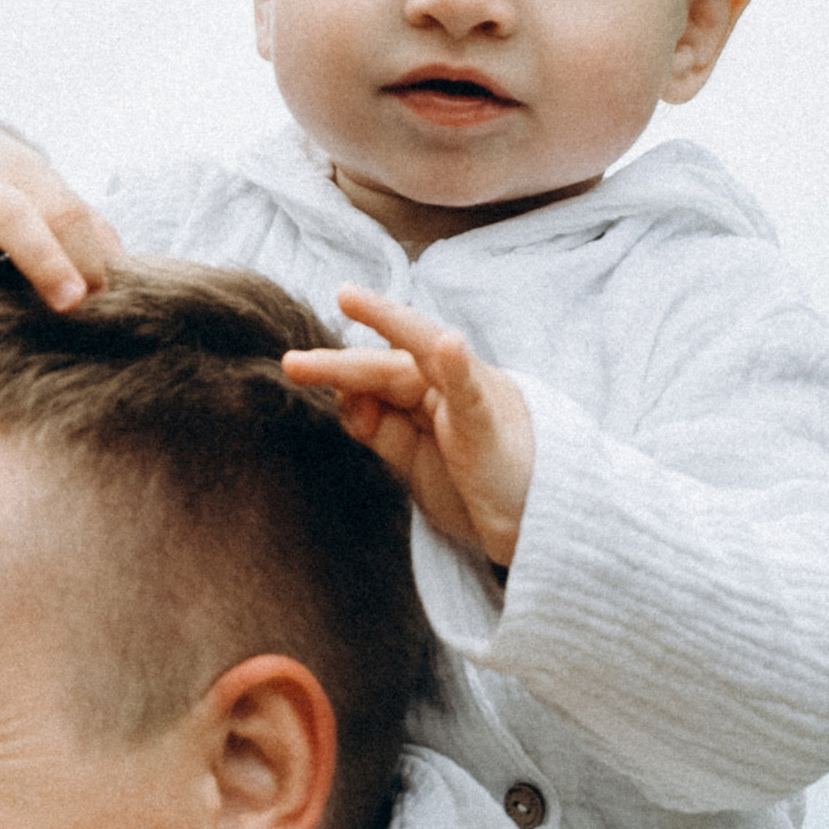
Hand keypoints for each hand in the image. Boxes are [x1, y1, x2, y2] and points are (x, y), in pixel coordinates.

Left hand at [281, 287, 535, 569]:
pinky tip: (448, 345)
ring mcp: (473, 399)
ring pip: (424, 358)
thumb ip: (380, 431)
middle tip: (292, 362)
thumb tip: (345, 399)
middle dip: (339, 363)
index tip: (296, 368)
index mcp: (429, 396)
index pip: (377, 378)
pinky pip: (474, 394)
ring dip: (388, 325)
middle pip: (389, 365)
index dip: (339, 375)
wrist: (536, 529)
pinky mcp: (492, 425)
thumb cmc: (477, 491)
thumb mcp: (413, 463)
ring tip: (351, 299)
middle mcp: (450, 386)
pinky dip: (459, 369)